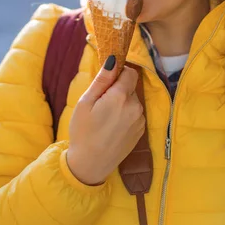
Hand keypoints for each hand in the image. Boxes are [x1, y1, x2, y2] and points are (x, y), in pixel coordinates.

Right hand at [66, 56, 144, 185]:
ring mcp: (140, 120)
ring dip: (123, 103)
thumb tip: (114, 59)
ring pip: (133, 100)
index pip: (130, 72)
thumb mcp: (86, 102)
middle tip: (101, 105)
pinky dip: (127, 115)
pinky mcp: (141, 130)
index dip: (119, 74)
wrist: (90, 164)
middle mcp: (135, 107)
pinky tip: (113, 127)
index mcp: (120, 97)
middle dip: (118, 90)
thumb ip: (102, 80)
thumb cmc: (83, 132)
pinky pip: (135, 114)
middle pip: (131, 87)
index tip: (107, 83)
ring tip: (106, 118)